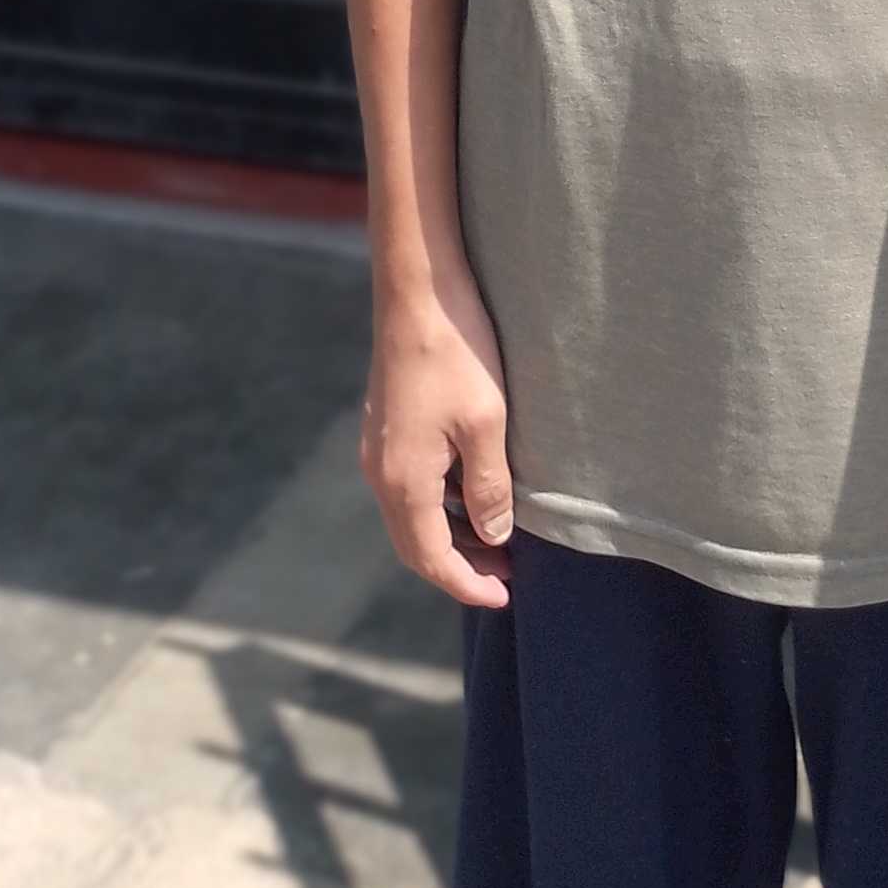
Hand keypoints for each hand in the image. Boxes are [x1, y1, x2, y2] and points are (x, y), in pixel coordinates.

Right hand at [363, 264, 516, 607]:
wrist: (417, 289)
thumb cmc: (458, 353)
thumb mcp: (487, 423)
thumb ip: (490, 487)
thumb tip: (493, 537)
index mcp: (403, 482)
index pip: (431, 559)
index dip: (468, 584)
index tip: (506, 598)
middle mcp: (380, 473)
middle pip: (416, 544)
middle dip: (460, 566)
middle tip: (508, 574)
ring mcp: (379, 449)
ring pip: (412, 515)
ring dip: (451, 534)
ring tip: (498, 538)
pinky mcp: (386, 426)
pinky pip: (411, 486)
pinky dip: (441, 503)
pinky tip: (474, 492)